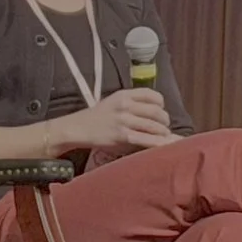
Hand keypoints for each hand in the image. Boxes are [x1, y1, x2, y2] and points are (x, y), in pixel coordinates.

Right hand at [56, 89, 174, 150]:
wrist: (77, 129)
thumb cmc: (98, 118)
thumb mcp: (114, 103)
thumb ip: (133, 104)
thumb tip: (158, 113)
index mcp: (124, 94)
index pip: (152, 95)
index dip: (161, 104)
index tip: (161, 111)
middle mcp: (125, 105)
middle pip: (157, 111)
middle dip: (164, 121)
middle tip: (164, 128)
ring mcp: (124, 120)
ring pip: (155, 125)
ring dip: (163, 133)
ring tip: (163, 138)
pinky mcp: (122, 135)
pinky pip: (147, 139)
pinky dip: (158, 143)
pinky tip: (163, 146)